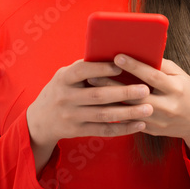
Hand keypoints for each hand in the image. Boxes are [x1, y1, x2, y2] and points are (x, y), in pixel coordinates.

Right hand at [25, 59, 153, 173]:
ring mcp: (71, 116)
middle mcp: (66, 98)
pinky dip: (123, 128)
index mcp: (63, 79)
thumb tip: (115, 57)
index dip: (101, 68)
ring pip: (104, 115)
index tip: (121, 66)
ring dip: (128, 112)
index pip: (82, 71)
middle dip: (124, 93)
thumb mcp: (65, 76)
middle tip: (145, 89)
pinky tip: (139, 125)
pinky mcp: (78, 131)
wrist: (40, 120)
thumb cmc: (61, 90)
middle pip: (98, 95)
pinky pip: (103, 130)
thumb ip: (84, 69)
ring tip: (148, 108)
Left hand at [87, 54, 189, 148]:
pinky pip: (129, 121)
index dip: (134, 66)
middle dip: (113, 85)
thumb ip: (162, 66)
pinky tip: (100, 104)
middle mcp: (167, 107)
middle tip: (93, 75)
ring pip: (129, 111)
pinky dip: (115, 112)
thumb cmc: (187, 92)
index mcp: (176, 89)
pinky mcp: (151, 130)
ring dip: (109, 100)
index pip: (152, 76)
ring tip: (92, 89)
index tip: (117, 57)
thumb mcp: (181, 75)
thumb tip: (141, 52)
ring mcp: (158, 121)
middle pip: (136, 95)